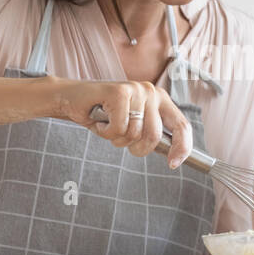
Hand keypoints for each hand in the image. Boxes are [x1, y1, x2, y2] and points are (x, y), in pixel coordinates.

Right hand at [52, 78, 191, 166]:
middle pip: (154, 136)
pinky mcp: (119, 92)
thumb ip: (151, 134)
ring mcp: (136, 90)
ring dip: (117, 138)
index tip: (173, 164)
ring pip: (134, 134)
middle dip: (136, 147)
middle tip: (120, 139)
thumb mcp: (132, 126)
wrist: (71, 99)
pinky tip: (100, 120)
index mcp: (160, 99)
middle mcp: (151, 92)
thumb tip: (174, 156)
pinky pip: (118, 129)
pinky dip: (105, 132)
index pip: (181, 125)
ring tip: (108, 124)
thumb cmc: (103, 115)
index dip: (182, 147)